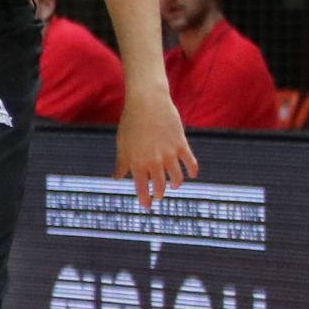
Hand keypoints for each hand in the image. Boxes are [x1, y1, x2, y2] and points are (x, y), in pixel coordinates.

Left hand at [115, 83, 196, 209]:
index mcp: (137, 162)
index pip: (141, 187)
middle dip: (159, 193)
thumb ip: (121, 163)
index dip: (144, 198)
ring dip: (175, 184)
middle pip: (160, 185)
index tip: (146, 206)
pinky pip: (190, 162)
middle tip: (159, 197)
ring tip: (174, 186)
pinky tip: (192, 175)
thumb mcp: (122, 144)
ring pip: (176, 177)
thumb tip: (116, 178)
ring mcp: (169, 154)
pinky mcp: (181, 144)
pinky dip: (192, 170)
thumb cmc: (131, 122)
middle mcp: (154, 162)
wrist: (147, 103)